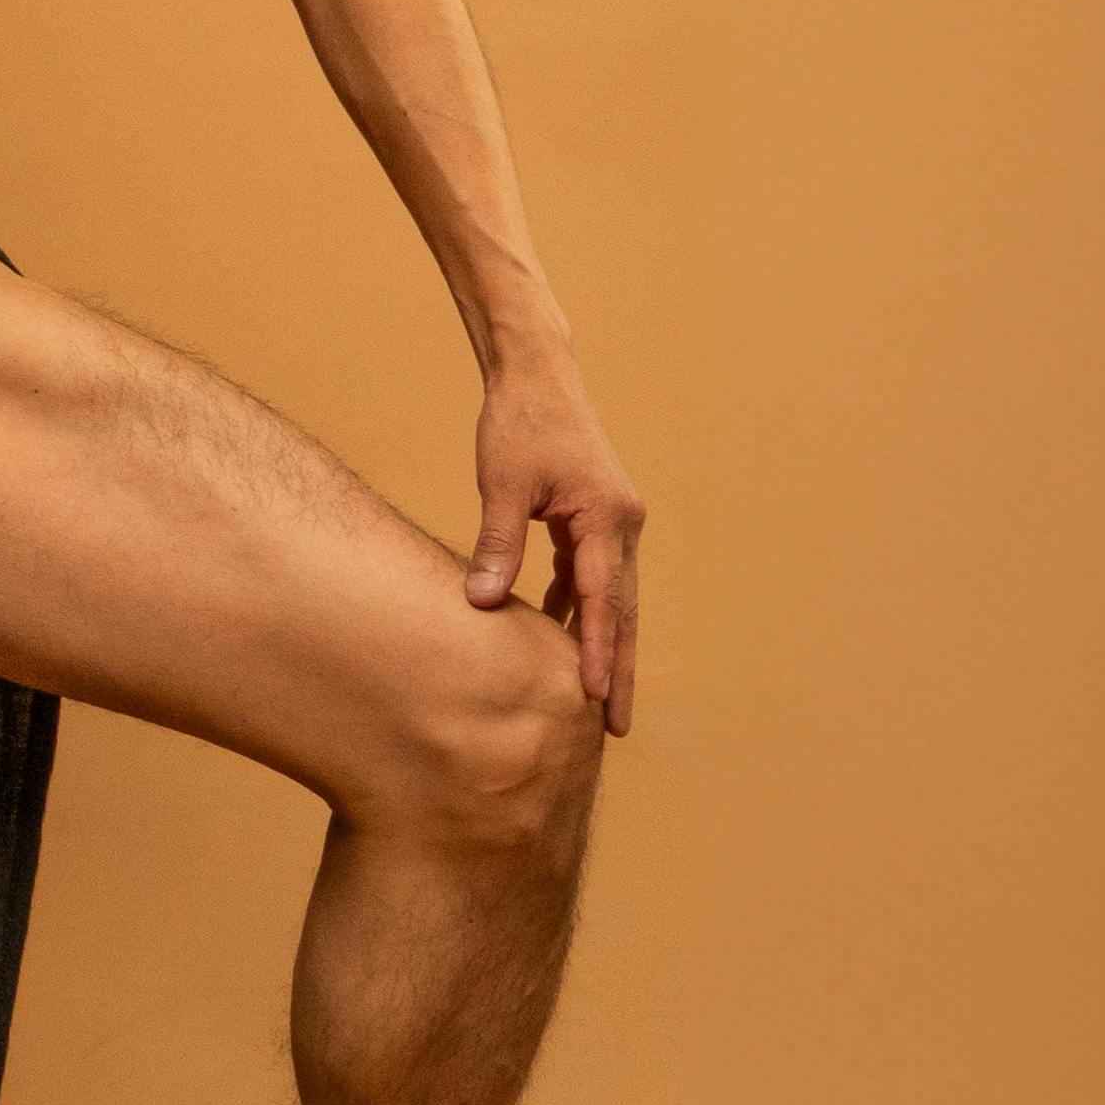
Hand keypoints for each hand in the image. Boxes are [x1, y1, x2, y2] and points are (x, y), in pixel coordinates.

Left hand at [466, 356, 648, 733]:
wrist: (538, 376)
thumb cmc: (518, 423)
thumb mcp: (501, 482)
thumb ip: (496, 542)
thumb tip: (481, 602)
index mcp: (606, 518)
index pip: (603, 599)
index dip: (600, 651)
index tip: (596, 698)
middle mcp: (623, 525)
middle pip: (622, 610)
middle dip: (620, 668)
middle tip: (617, 727)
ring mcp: (614, 523)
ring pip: (611, 597)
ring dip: (604, 644)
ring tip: (596, 699)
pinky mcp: (596, 520)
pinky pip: (592, 576)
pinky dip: (581, 608)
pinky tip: (562, 638)